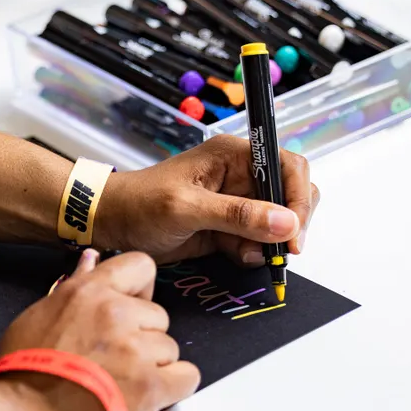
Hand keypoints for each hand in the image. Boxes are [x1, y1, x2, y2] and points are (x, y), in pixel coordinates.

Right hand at [0, 250, 199, 410]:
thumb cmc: (23, 374)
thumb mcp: (39, 316)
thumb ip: (75, 288)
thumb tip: (92, 260)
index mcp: (88, 292)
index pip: (140, 266)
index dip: (140, 289)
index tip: (132, 307)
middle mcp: (117, 314)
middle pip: (157, 315)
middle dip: (142, 337)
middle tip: (114, 360)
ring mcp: (136, 350)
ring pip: (169, 348)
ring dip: (153, 365)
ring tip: (120, 384)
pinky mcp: (151, 386)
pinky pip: (186, 377)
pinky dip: (173, 387)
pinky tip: (148, 396)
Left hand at [95, 135, 320, 264]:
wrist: (111, 224)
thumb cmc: (139, 204)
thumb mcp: (186, 208)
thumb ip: (237, 215)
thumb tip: (286, 223)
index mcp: (234, 155)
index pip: (288, 166)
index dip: (298, 197)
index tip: (294, 233)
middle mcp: (242, 174)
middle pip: (290, 194)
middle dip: (289, 224)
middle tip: (280, 251)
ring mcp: (237, 202)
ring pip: (277, 222)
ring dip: (268, 243)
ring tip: (242, 252)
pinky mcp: (230, 227)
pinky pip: (257, 241)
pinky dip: (252, 253)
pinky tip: (232, 254)